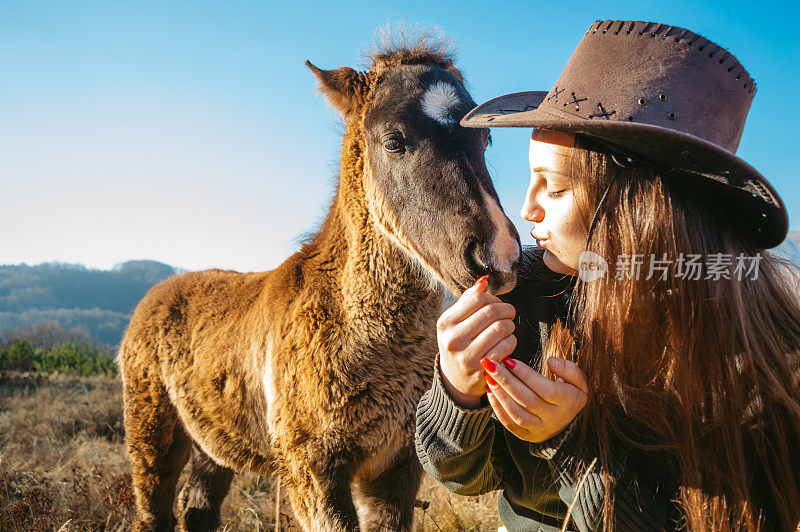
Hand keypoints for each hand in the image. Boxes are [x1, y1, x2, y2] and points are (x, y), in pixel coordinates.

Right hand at [437, 275, 516, 407]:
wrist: (456, 380)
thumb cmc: (460, 344)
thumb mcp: (456, 323)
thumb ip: (469, 300)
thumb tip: (484, 280)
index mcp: (445, 323)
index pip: (476, 298)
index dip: (493, 298)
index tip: (497, 304)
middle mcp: (452, 338)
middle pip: (491, 311)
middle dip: (506, 310)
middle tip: (509, 314)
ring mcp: (466, 355)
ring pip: (501, 327)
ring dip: (510, 325)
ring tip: (507, 329)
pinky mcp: (482, 369)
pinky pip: (507, 346)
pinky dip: (511, 341)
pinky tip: (506, 343)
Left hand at [483, 356, 587, 442]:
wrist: (569, 423)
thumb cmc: (570, 394)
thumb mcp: (579, 381)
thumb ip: (569, 369)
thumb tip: (552, 362)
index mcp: (567, 402)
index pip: (546, 389)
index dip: (526, 375)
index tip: (510, 360)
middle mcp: (553, 418)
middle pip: (527, 400)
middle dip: (507, 381)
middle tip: (491, 365)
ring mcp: (539, 429)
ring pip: (517, 414)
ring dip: (500, 395)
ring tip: (488, 377)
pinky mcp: (527, 435)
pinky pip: (510, 424)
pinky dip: (498, 409)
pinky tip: (490, 392)